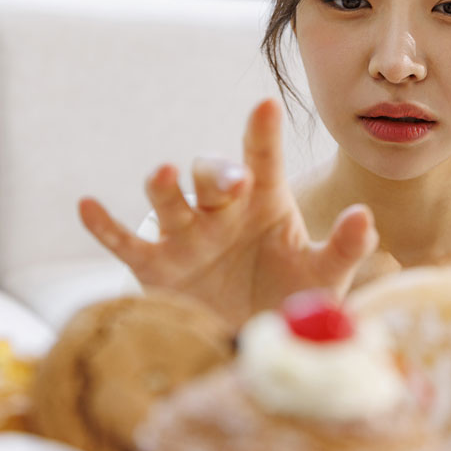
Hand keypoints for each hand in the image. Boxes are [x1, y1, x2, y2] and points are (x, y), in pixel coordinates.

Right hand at [79, 97, 379, 328]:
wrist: (252, 343)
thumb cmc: (289, 297)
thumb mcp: (323, 275)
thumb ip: (344, 247)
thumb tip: (364, 216)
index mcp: (264, 201)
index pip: (263, 159)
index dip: (262, 133)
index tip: (265, 107)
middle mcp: (221, 210)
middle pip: (211, 174)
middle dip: (217, 172)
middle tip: (233, 183)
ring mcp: (184, 234)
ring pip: (168, 199)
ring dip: (165, 186)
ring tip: (166, 175)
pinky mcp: (154, 265)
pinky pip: (124, 242)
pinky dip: (104, 224)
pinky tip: (86, 205)